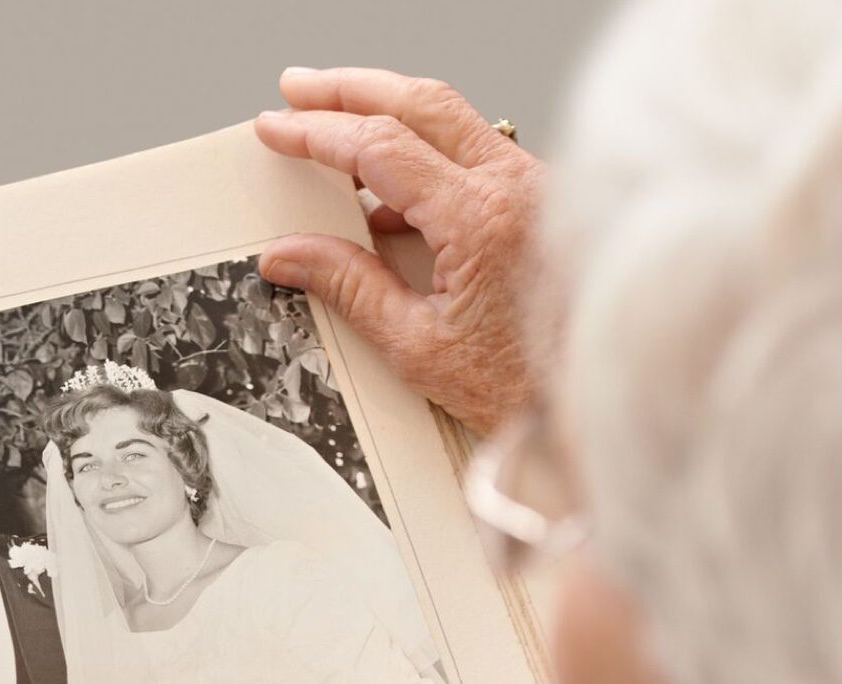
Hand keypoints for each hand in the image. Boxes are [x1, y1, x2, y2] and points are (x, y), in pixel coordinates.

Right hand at [253, 68, 545, 432]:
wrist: (597, 403)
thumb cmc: (524, 386)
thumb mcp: (416, 346)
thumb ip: (348, 289)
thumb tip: (290, 256)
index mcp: (482, 219)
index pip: (383, 147)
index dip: (319, 132)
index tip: (278, 129)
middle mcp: (517, 187)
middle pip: (422, 103)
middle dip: (351, 89)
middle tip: (299, 88)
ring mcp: (536, 188)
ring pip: (453, 118)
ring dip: (388, 110)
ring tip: (333, 118)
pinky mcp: (541, 201)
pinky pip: (474, 154)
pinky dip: (422, 153)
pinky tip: (384, 188)